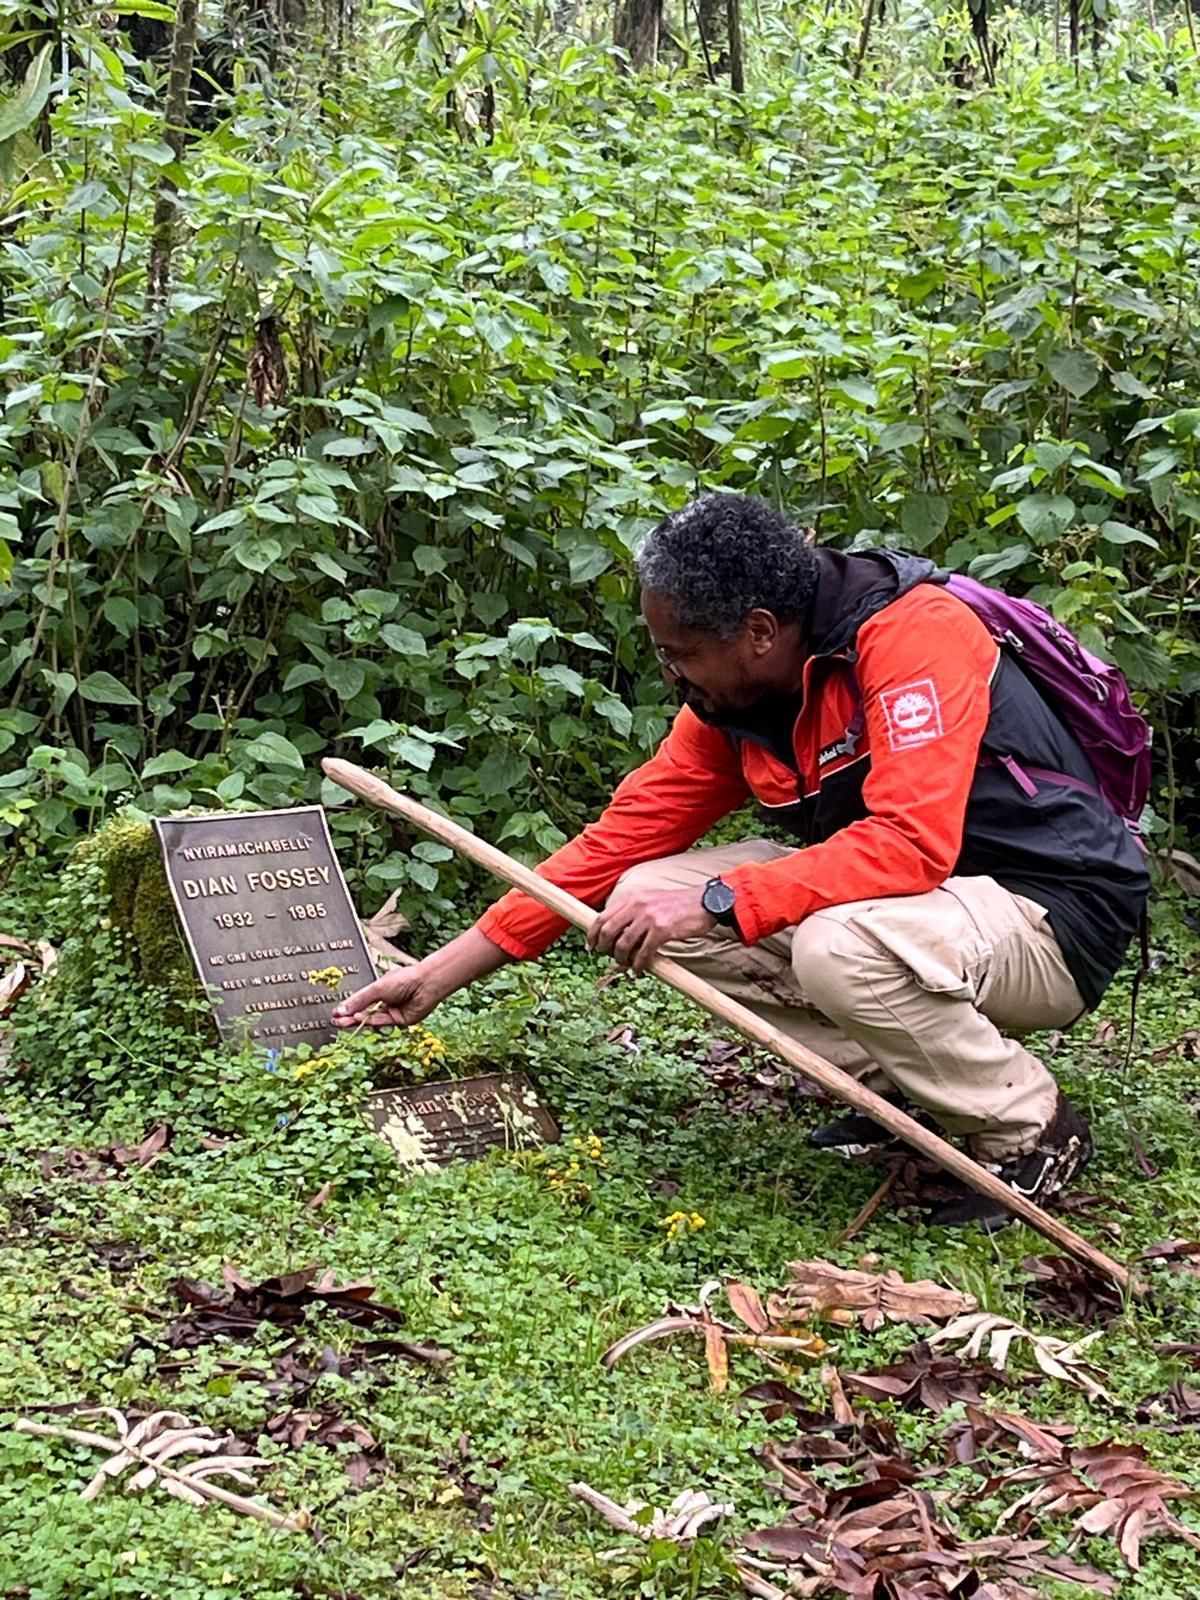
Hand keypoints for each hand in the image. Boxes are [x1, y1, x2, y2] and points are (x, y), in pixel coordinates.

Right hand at [332, 960, 443, 1028]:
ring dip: (357, 1020)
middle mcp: (385, 1001)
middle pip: (364, 1012)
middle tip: (336, 1021)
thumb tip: (341, 1010)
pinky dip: (370, 1021)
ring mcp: (392, 1011)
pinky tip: (359, 1018)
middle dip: (349, 1017)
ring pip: (371, 1019)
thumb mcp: (376, 988)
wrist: (425, 985)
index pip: (360, 1001)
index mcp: (380, 990)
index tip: (336, 1013)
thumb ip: (359, 1001)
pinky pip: (382, 1023)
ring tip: (344, 1020)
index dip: (348, 1007)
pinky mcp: (399, 1021)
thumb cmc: (404, 980)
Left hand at [587, 886, 717, 972]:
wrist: (705, 902)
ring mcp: (649, 917)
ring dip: (622, 960)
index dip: (593, 935)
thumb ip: (634, 913)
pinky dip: (639, 965)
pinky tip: (640, 970)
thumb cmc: (679, 905)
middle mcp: (637, 905)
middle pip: (608, 931)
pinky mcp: (663, 930)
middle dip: (604, 949)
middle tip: (609, 958)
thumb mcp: (651, 901)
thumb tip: (617, 934)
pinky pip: (643, 953)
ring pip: (624, 944)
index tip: (591, 947)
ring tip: (627, 965)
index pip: (602, 917)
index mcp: (632, 898)